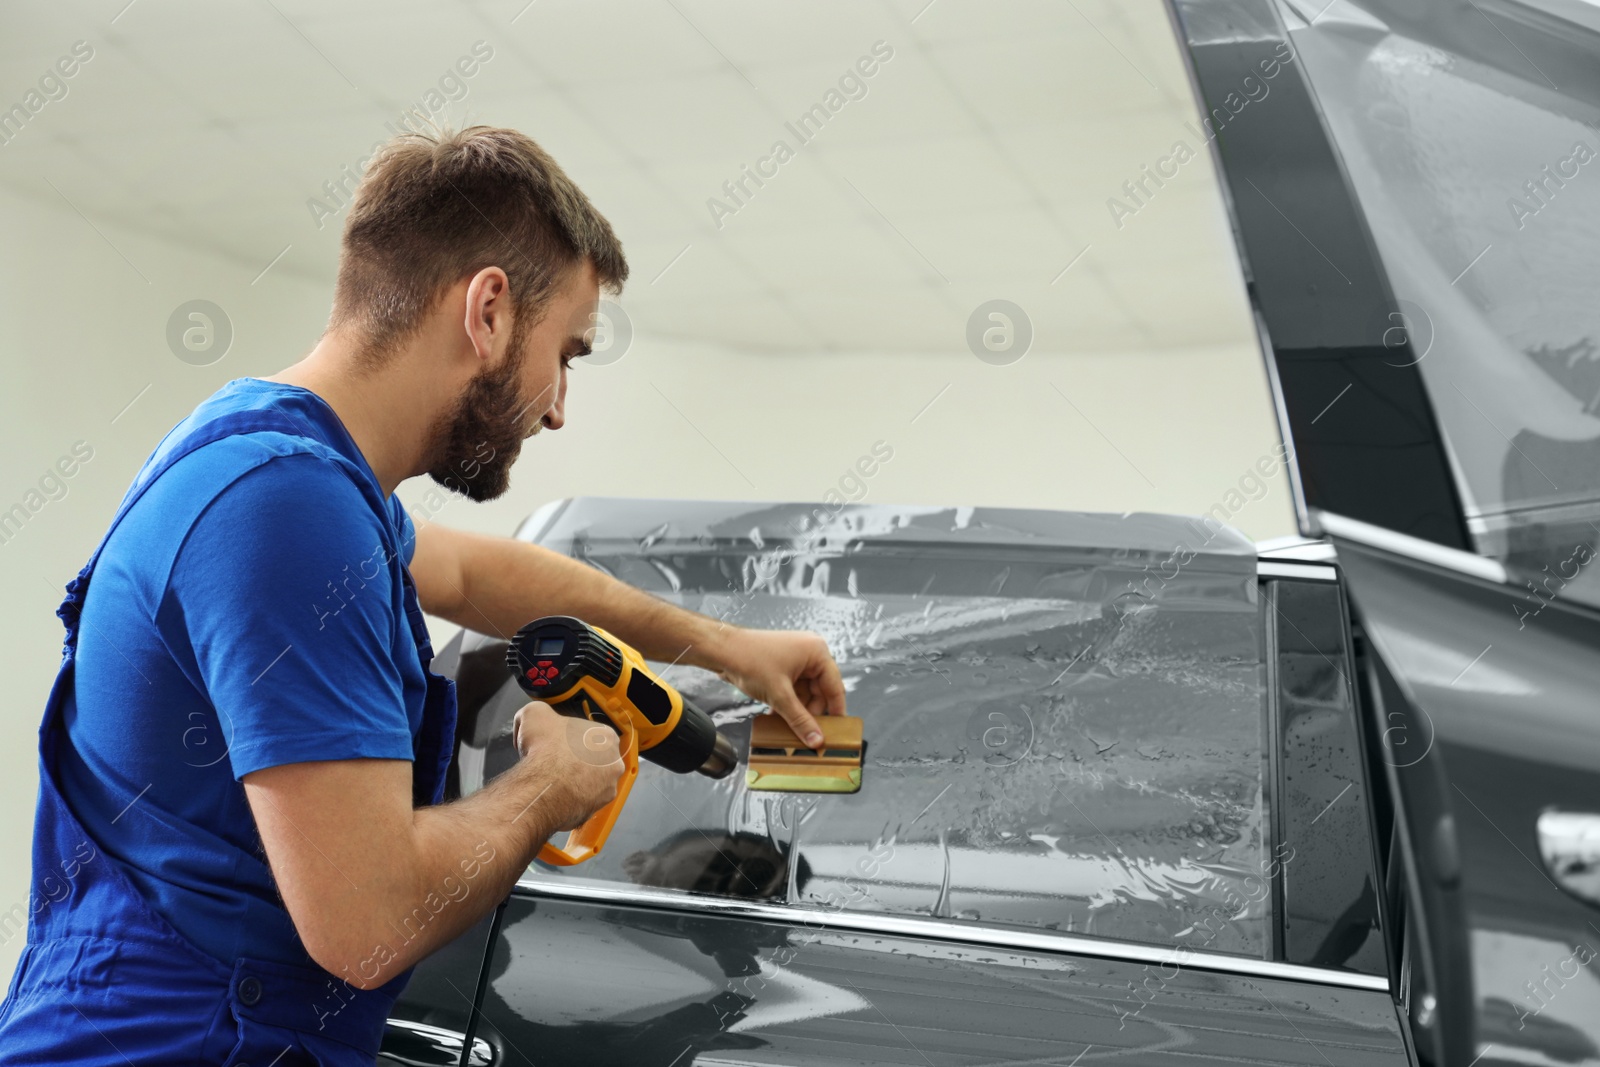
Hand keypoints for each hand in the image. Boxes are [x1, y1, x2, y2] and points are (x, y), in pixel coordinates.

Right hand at [512, 701, 623, 830]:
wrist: (541, 786)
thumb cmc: (545, 751)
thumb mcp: (534, 714)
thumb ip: (539, 711)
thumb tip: (534, 717)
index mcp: (606, 736)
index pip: (591, 735)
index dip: (570, 739)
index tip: (558, 744)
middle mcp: (614, 763)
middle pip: (593, 760)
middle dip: (575, 762)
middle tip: (554, 764)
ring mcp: (607, 788)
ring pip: (590, 784)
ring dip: (574, 783)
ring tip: (554, 782)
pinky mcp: (596, 809)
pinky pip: (582, 804)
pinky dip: (570, 801)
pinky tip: (556, 796)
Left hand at [711, 628, 845, 748]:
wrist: (722, 650)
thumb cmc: (751, 661)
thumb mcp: (779, 695)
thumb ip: (800, 720)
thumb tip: (816, 740)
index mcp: (817, 652)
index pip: (835, 686)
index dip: (836, 711)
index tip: (838, 732)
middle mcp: (809, 653)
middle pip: (820, 692)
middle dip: (811, 713)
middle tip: (808, 735)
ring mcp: (795, 659)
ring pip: (804, 693)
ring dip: (797, 711)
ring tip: (790, 730)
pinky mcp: (782, 666)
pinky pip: (792, 689)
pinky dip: (787, 703)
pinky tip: (779, 719)